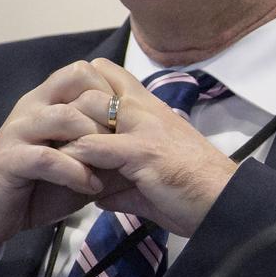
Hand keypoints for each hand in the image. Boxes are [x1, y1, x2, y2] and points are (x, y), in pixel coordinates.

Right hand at [0, 61, 114, 266]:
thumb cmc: (34, 188)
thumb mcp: (76, 166)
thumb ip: (104, 152)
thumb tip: (142, 148)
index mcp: (47, 101)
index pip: (84, 71)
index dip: (113, 90)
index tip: (132, 122)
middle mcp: (32, 107)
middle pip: (77, 81)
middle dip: (109, 111)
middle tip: (126, 142)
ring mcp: (18, 131)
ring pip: (65, 116)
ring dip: (95, 140)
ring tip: (110, 164)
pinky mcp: (9, 159)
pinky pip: (48, 157)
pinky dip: (76, 171)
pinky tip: (91, 186)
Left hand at [63, 57, 238, 236]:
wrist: (224, 203)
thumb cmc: (194, 192)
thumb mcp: (152, 181)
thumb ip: (122, 182)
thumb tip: (98, 194)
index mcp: (150, 108)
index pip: (107, 73)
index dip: (82, 89)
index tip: (66, 118)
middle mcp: (145, 109)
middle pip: (89, 84)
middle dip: (65, 109)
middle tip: (51, 137)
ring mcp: (143, 128)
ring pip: (86, 109)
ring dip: (66, 131)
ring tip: (53, 155)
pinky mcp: (141, 152)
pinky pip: (93, 147)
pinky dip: (74, 160)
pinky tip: (66, 176)